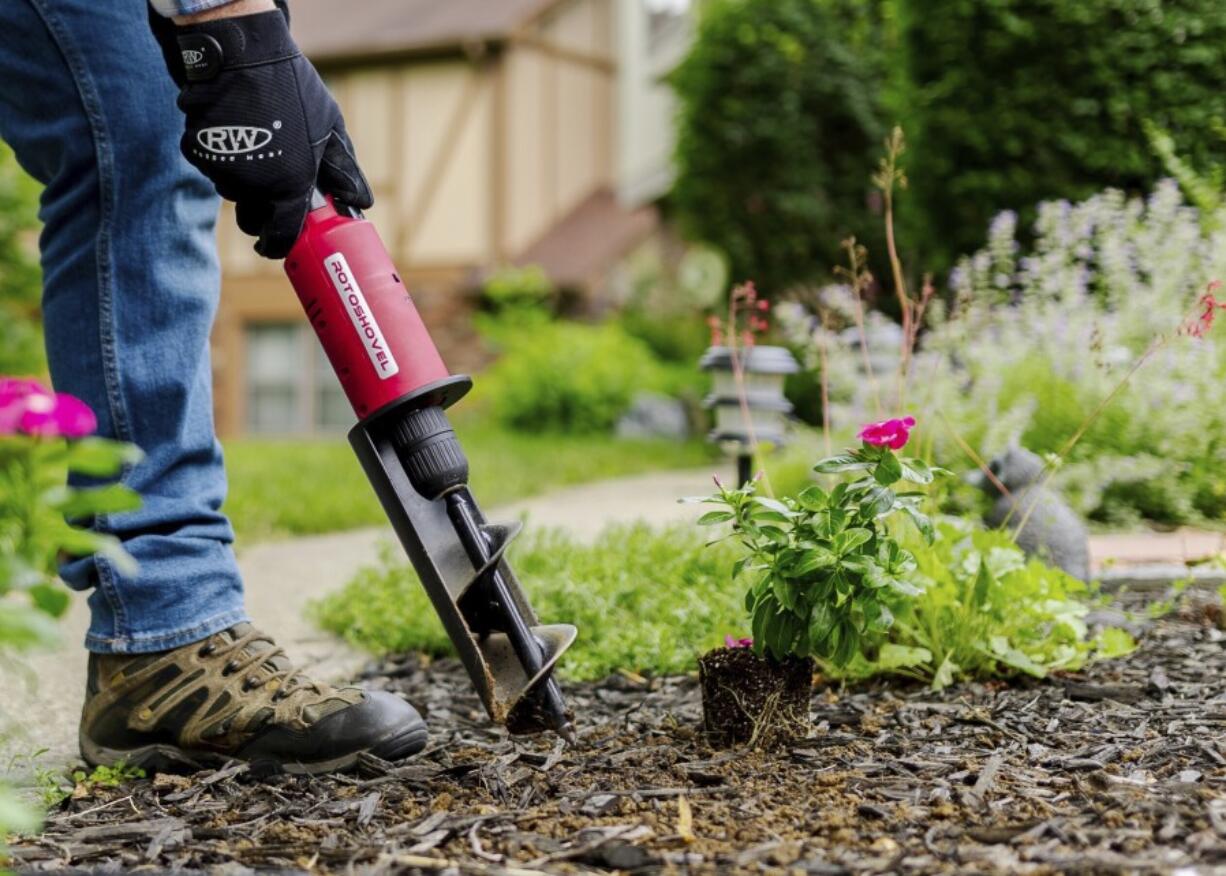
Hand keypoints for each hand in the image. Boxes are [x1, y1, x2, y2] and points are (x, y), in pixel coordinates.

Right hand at [149, 3, 372, 258]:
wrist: (240, 54)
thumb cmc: (292, 91)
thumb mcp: (330, 128)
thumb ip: (343, 170)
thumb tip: (361, 202)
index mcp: (289, 187)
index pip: (281, 236)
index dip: (278, 245)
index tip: (275, 245)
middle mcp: (253, 187)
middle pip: (252, 218)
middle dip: (261, 213)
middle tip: (272, 189)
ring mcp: (222, 170)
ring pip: (232, 190)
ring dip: (244, 180)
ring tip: (259, 143)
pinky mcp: (197, 152)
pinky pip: (213, 165)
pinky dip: (223, 155)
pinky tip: (236, 129)